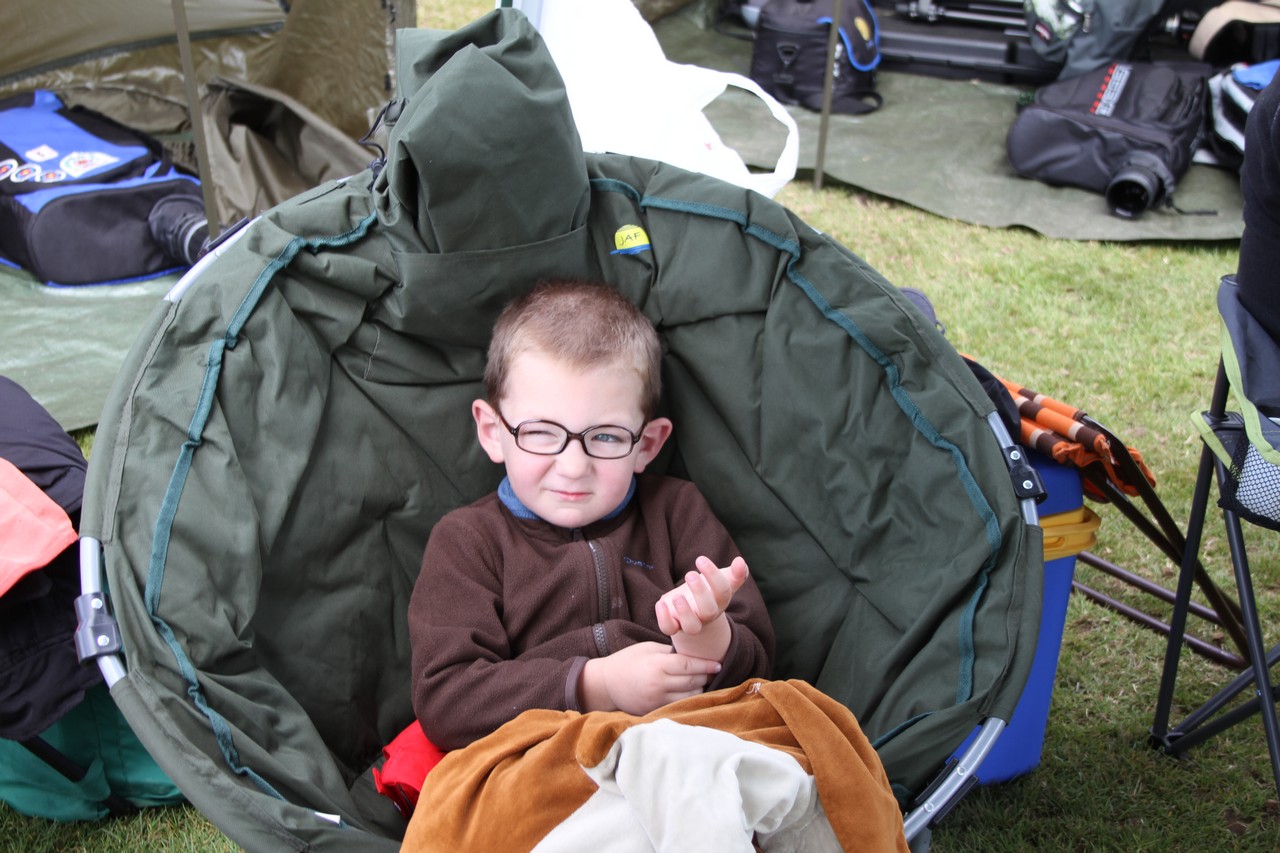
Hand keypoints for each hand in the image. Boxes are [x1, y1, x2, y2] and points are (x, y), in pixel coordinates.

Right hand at [581, 642, 721, 714]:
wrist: (605, 684)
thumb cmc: (627, 661)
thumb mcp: (648, 648)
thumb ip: (669, 652)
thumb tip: (692, 654)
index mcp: (658, 664)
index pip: (689, 665)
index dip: (706, 665)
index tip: (718, 664)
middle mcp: (659, 683)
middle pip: (693, 681)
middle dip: (705, 676)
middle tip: (711, 671)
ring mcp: (657, 699)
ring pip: (689, 696)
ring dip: (699, 689)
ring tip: (701, 682)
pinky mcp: (654, 710)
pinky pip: (679, 705)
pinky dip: (687, 699)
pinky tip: (689, 692)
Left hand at [655, 556, 748, 638]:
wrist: (696, 613)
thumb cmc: (711, 592)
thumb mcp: (724, 582)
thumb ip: (735, 573)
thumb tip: (740, 561)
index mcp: (719, 601)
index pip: (722, 591)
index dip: (713, 575)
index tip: (700, 559)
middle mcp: (707, 614)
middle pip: (708, 611)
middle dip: (700, 593)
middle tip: (690, 575)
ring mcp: (691, 622)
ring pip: (691, 626)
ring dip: (685, 612)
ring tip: (677, 596)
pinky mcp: (674, 625)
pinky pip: (669, 628)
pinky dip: (664, 618)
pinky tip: (661, 603)